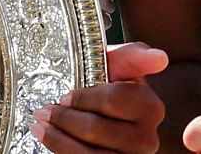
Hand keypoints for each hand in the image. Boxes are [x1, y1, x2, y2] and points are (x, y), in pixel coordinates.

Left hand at [33, 42, 168, 153]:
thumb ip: (133, 56)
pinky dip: (61, 149)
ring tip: (40, 124)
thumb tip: (159, 57)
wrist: (103, 114)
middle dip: (65, 118)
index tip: (64, 95)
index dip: (84, 98)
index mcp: (151, 107)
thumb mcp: (118, 66)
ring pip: (89, 153)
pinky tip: (48, 137)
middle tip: (43, 109)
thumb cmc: (109, 87)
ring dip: (57, 137)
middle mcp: (147, 139)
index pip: (113, 100)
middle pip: (97, 129)